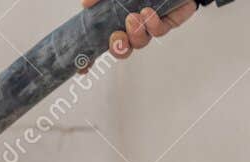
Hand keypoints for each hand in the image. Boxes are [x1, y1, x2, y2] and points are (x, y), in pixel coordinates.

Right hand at [81, 1, 196, 62]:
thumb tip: (85, 5)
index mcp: (116, 21)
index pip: (101, 44)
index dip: (92, 59)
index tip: (84, 68)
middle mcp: (131, 28)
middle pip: (122, 50)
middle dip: (117, 48)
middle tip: (117, 38)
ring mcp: (148, 27)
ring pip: (139, 43)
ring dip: (134, 34)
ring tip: (133, 18)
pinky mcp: (166, 24)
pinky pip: (157, 32)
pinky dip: (151, 25)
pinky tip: (147, 13)